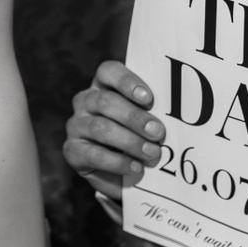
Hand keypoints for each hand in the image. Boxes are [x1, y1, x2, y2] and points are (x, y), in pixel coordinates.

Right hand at [64, 60, 164, 202]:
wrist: (120, 174)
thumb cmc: (138, 137)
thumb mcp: (145, 122)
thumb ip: (153, 113)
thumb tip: (175, 116)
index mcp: (103, 85)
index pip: (108, 72)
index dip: (127, 82)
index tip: (149, 98)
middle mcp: (85, 101)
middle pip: (106, 101)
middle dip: (134, 117)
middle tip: (158, 132)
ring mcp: (76, 125)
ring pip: (100, 128)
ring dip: (130, 141)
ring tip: (152, 153)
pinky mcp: (72, 151)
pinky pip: (93, 154)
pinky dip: (118, 162)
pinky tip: (135, 167)